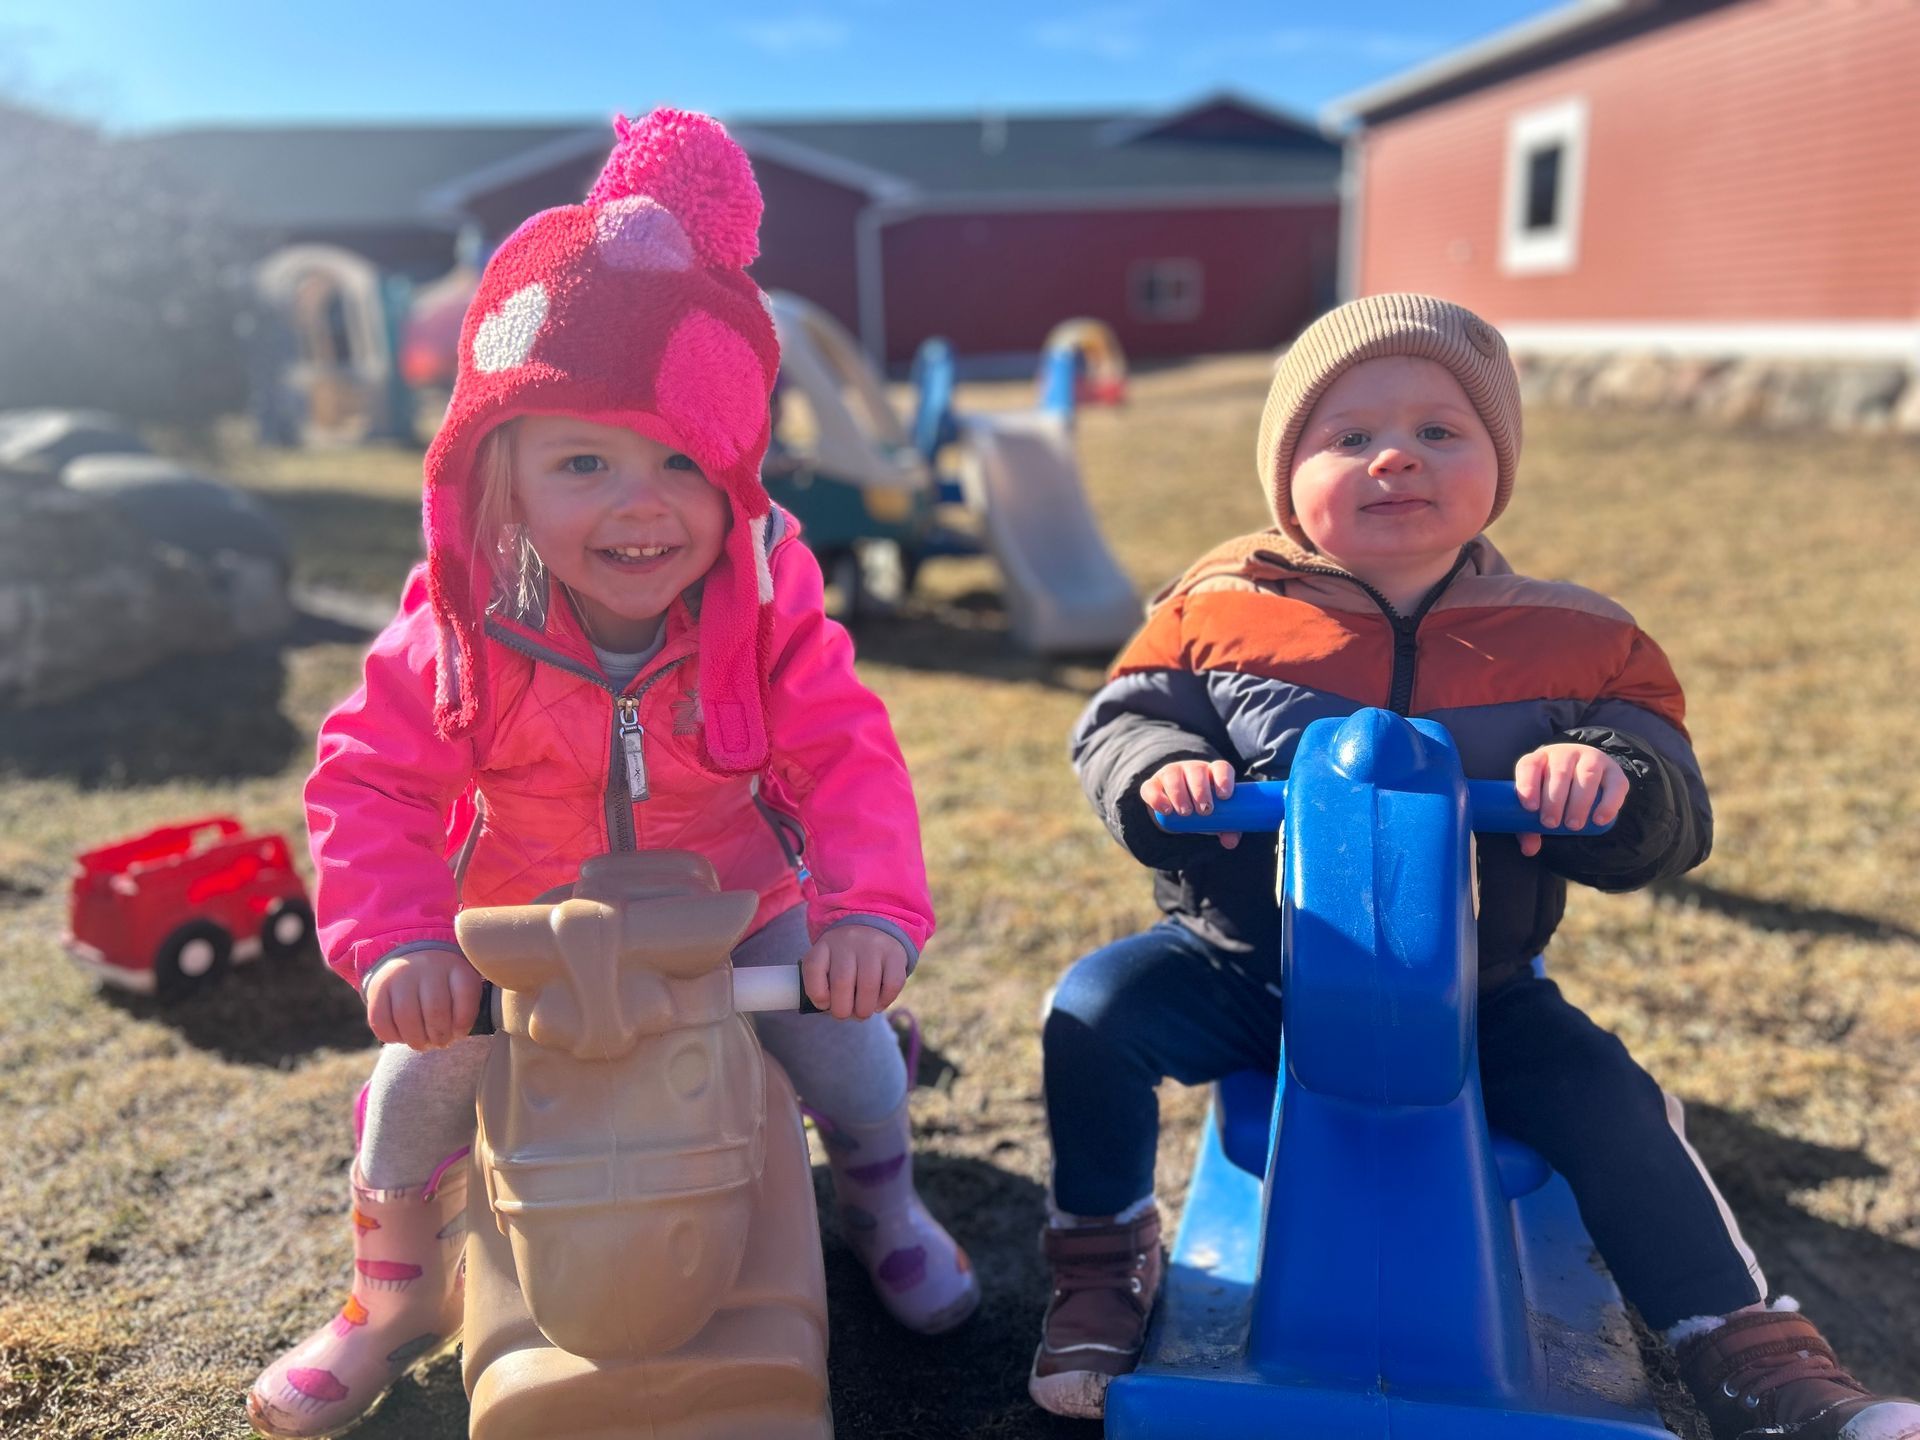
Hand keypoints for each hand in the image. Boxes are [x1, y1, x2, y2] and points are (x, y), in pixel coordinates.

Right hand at [365, 947, 485, 1049]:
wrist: (411, 965)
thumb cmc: (444, 988)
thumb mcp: (463, 990)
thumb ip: (467, 1010)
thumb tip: (458, 1035)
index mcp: (457, 967)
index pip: (466, 995)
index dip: (464, 1023)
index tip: (460, 1034)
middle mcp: (429, 966)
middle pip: (435, 1011)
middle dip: (439, 1036)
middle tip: (440, 1043)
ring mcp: (401, 975)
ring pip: (406, 1017)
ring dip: (416, 1040)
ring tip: (423, 1044)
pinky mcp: (378, 987)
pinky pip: (380, 1020)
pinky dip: (392, 1037)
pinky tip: (402, 1037)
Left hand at [801, 926, 908, 1019]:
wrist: (875, 929)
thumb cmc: (845, 959)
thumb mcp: (827, 963)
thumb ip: (822, 985)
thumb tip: (830, 1010)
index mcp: (825, 944)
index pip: (813, 968)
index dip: (816, 994)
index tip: (824, 1004)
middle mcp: (848, 941)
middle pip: (841, 983)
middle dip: (842, 1010)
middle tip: (845, 1014)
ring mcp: (873, 946)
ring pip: (868, 986)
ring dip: (864, 1010)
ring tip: (862, 1012)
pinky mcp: (895, 953)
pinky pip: (892, 985)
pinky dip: (884, 1001)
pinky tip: (878, 1003)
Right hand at [1140, 758, 1240, 848]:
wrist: (1176, 808)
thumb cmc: (1203, 808)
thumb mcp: (1217, 818)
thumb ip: (1228, 829)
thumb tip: (1230, 842)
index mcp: (1212, 773)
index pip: (1220, 768)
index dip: (1224, 779)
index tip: (1224, 796)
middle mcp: (1192, 769)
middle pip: (1197, 770)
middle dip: (1201, 790)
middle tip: (1204, 811)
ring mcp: (1171, 774)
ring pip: (1173, 775)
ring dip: (1180, 794)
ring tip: (1186, 813)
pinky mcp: (1152, 785)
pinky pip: (1150, 787)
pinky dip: (1157, 798)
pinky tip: (1165, 809)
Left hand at [1513, 744, 1628, 856]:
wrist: (1586, 771)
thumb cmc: (1553, 792)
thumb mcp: (1539, 804)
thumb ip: (1528, 827)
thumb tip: (1529, 850)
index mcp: (1540, 759)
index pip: (1530, 765)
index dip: (1527, 784)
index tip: (1529, 807)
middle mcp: (1565, 754)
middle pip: (1559, 773)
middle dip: (1554, 800)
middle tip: (1551, 824)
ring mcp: (1592, 759)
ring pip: (1587, 775)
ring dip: (1579, 802)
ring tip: (1573, 825)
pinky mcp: (1614, 771)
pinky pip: (1615, 785)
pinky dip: (1608, 803)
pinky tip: (1599, 820)